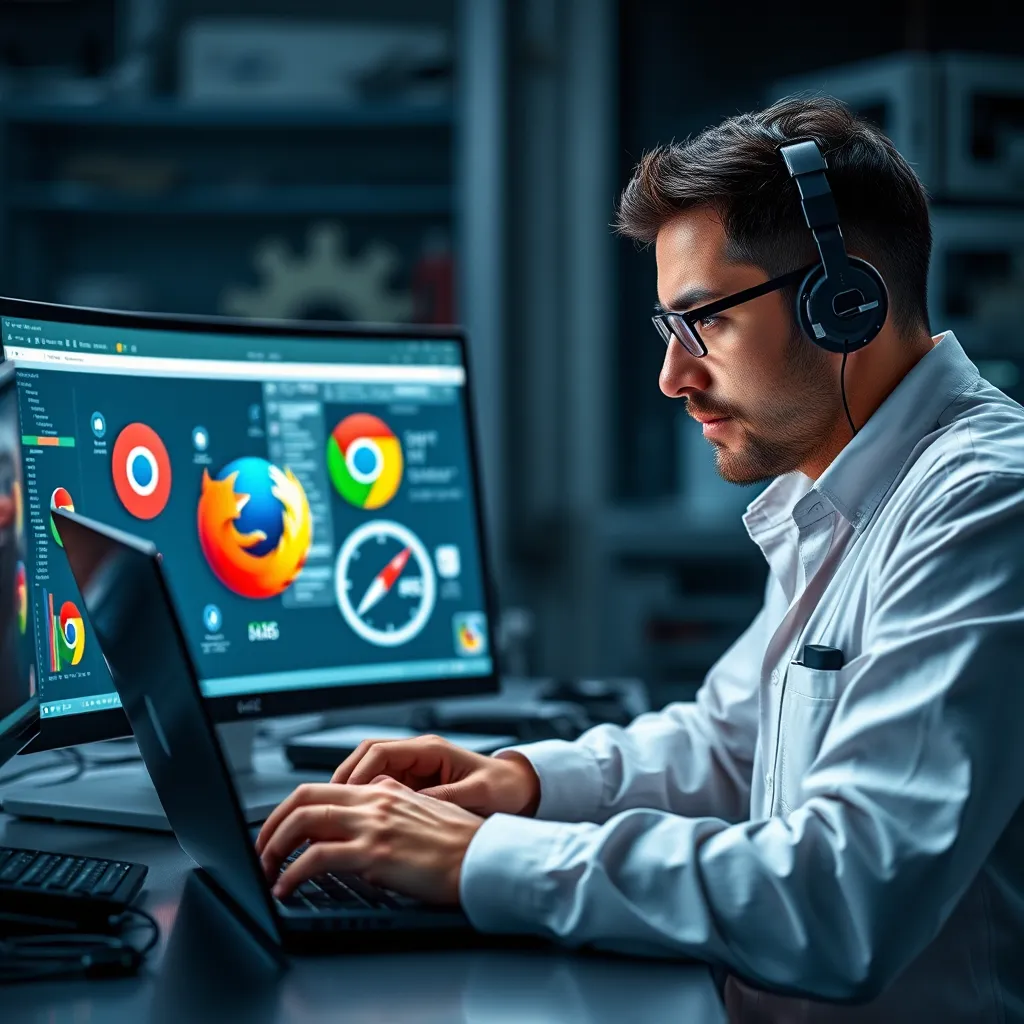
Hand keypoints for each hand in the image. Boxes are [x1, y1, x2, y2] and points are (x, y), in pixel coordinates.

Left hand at [254, 778, 484, 902]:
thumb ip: (390, 813)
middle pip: (304, 798)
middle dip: (273, 825)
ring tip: (267, 871)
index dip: (293, 809)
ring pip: (303, 822)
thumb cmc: (462, 845)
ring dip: (275, 848)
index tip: (281, 832)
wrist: (486, 859)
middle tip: (262, 851)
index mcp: (386, 789)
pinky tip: (287, 888)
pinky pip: (316, 857)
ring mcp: (373, 824)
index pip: (325, 789)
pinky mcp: (374, 852)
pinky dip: (292, 874)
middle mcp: (375, 799)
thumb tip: (362, 832)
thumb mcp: (422, 816)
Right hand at [331, 734, 540, 817]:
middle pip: (366, 758)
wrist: (520, 790)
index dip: (358, 773)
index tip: (346, 796)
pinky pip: (380, 787)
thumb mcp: (476, 795)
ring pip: (369, 772)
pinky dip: (365, 801)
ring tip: (336, 816)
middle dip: (344, 779)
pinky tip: (358, 822)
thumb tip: (413, 806)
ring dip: (351, 791)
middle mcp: (418, 755)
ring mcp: (415, 769)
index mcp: (430, 750)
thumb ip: (445, 799)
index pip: (380, 752)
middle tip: (326, 806)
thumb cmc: (503, 788)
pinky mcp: (415, 785)